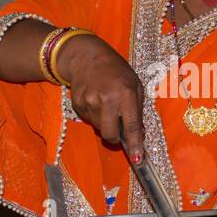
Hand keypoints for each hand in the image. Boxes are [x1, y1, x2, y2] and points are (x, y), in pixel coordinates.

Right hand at [55, 34, 145, 161]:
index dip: (135, 144)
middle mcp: (107, 99)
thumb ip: (137, 109)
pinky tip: (95, 100)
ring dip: (104, 123)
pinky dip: (93, 115)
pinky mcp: (77, 103)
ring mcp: (89, 101)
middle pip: (110, 134)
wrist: (86, 57)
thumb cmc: (116, 71)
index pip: (131, 126)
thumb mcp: (134, 84)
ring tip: (106, 104)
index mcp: (125, 94)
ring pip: (99, 128)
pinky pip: (88, 120)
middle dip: (115, 137)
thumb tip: (138, 134)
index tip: (138, 159)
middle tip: (118, 129)